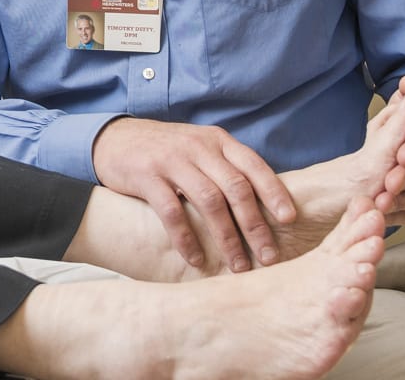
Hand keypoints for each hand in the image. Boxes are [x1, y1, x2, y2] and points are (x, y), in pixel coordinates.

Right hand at [92, 117, 297, 272]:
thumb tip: (266, 206)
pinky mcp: (147, 176)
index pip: (253, 165)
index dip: (274, 192)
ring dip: (227, 237)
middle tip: (269, 256)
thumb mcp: (200, 148)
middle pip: (236, 187)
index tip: (289, 220)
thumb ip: (226, 168)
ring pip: (209, 201)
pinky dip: (186, 238)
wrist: (115, 139)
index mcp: (217, 141)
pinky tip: (195, 258)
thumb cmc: (166, 151)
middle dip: (255, 225)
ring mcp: (172, 161)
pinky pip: (171, 211)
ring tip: (238, 265)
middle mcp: (198, 148)